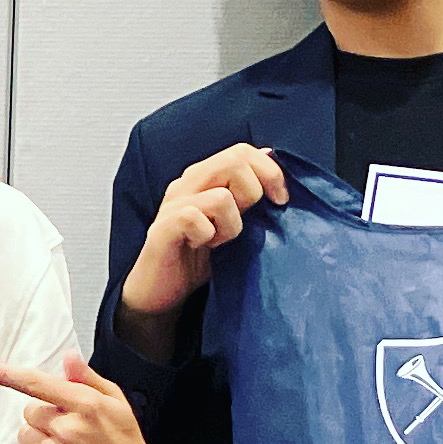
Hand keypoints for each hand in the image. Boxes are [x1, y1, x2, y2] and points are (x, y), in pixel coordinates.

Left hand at [0, 354, 160, 443]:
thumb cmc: (123, 438)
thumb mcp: (115, 401)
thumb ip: (88, 378)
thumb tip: (67, 357)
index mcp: (87, 405)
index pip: (37, 384)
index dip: (5, 375)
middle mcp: (69, 429)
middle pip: (30, 410)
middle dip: (45, 414)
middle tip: (69, 424)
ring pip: (25, 433)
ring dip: (40, 435)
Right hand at [119, 144, 288, 330]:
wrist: (161, 291)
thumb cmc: (198, 256)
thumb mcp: (233, 219)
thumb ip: (247, 191)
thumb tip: (271, 159)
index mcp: (204, 177)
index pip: (242, 152)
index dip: (270, 171)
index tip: (281, 200)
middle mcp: (187, 184)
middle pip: (234, 162)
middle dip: (253, 194)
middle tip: (246, 223)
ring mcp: (173, 204)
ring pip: (221, 196)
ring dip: (231, 225)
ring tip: (220, 241)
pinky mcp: (162, 228)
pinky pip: (194, 219)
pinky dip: (207, 236)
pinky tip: (202, 247)